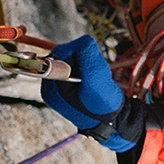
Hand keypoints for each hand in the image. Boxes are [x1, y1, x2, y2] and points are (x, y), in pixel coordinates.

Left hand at [41, 35, 138, 151]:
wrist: (114, 123)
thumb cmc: (103, 107)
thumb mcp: (96, 80)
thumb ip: (87, 57)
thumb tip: (83, 40)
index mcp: (50, 87)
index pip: (59, 54)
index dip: (78, 54)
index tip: (91, 68)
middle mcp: (51, 85)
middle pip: (65, 55)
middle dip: (84, 60)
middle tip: (96, 76)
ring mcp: (60, 86)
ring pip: (73, 59)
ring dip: (89, 65)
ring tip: (97, 81)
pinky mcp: (70, 86)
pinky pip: (79, 67)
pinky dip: (90, 70)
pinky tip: (96, 82)